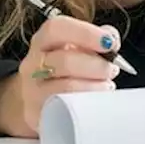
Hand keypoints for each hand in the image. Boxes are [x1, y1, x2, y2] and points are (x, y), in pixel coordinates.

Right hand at [0, 16, 120, 137]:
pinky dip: (86, 104)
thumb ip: (99, 37)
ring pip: (66, 88)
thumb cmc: (67, 68)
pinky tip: (95, 101)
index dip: (85, 33)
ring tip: (107, 85)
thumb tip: (111, 39)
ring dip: (94, 86)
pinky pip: (64, 109)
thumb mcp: (80, 47)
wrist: (41, 99)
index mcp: (43, 41)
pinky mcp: (36, 114)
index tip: (109, 43)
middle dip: (96, 66)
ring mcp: (32, 91)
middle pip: (65, 61)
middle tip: (112, 70)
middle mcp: (32, 64)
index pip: (56, 28)